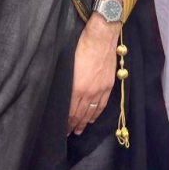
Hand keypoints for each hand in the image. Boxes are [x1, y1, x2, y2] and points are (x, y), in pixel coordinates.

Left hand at [67, 16, 119, 135]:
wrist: (101, 35)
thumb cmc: (80, 44)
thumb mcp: (67, 63)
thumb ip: (65, 81)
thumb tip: (59, 93)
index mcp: (77, 87)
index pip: (70, 111)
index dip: (65, 121)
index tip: (60, 129)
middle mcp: (89, 92)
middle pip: (80, 114)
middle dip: (73, 125)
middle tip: (67, 134)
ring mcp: (100, 89)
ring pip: (91, 112)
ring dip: (84, 122)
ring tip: (78, 131)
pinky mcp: (108, 85)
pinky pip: (102, 105)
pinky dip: (96, 114)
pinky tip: (92, 119)